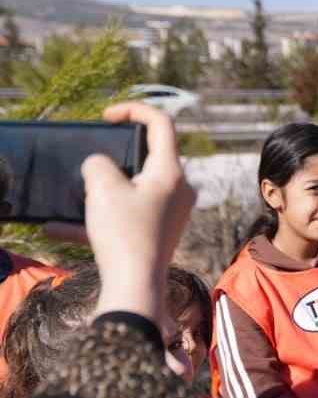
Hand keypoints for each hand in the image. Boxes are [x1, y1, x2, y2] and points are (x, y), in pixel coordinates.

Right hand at [86, 102, 195, 323]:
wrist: (136, 287)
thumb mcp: (102, 188)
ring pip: (133, 188)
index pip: (162, 124)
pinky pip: (126, 216)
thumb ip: (98, 164)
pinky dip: (98, 218)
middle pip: (149, 156)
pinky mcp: (159, 231)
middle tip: (93, 163)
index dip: (134, 110)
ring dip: (102, 190)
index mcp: (171, 172)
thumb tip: (100, 165)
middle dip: (117, 155)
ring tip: (77, 198)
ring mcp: (171, 211)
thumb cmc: (124, 234)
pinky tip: (57, 228)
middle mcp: (179, 188)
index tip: (107, 116)